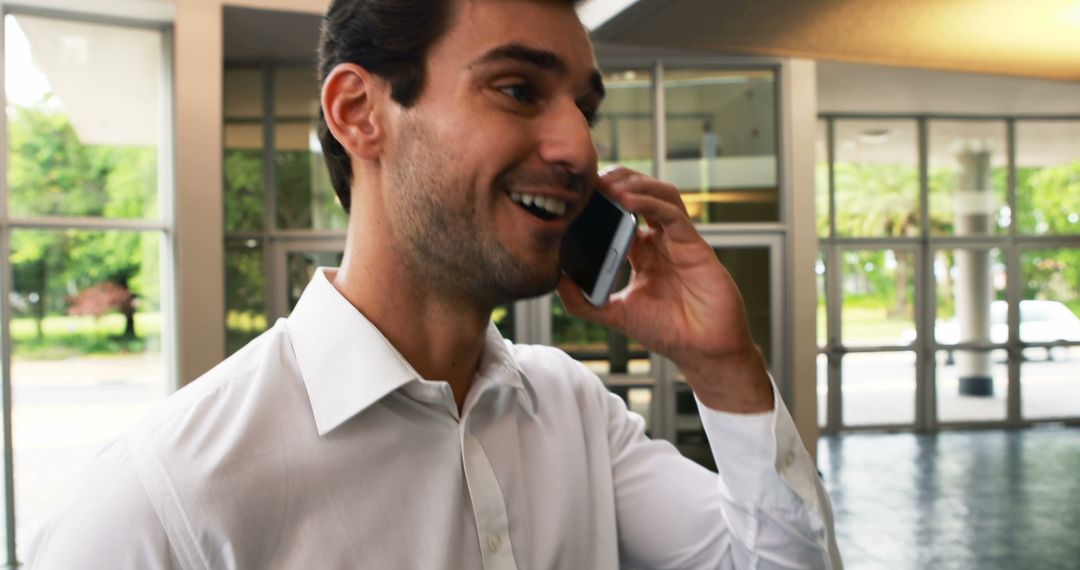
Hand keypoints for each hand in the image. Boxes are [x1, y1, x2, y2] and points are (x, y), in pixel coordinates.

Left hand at [556, 167, 772, 412]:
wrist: (702, 351)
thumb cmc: (668, 332)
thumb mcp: (615, 314)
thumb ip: (583, 301)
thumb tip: (554, 281)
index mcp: (643, 252)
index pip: (621, 213)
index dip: (602, 199)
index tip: (577, 193)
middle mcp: (661, 240)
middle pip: (642, 193)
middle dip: (617, 180)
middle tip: (590, 180)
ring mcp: (679, 240)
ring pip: (661, 193)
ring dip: (635, 183)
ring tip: (608, 186)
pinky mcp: (694, 245)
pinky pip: (672, 214)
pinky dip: (650, 202)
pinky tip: (628, 201)